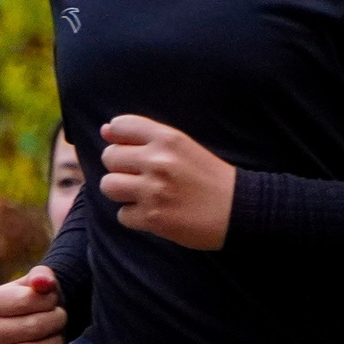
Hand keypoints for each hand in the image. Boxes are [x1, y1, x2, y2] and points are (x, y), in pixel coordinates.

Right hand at [0, 267, 66, 343]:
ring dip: (57, 342)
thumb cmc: (41, 298)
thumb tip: (43, 282)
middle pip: (33, 328)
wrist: (43, 319)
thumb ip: (42, 276)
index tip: (51, 299)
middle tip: (60, 316)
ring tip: (57, 334)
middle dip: (57, 319)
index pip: (27, 300)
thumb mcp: (41, 280)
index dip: (49, 299)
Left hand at [100, 116, 234, 249]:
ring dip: (121, 192)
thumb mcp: (183, 147)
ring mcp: (153, 190)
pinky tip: (153, 213)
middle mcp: (158, 161)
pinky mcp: (153, 218)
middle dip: (120, 167)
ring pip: (109, 185)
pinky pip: (122, 215)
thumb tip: (105, 130)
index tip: (130, 149)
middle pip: (109, 157)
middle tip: (140, 176)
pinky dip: (134, 217)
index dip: (119, 138)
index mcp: (168, 138)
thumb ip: (145, 137)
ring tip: (141, 195)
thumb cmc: (210, 176)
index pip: (120, 126)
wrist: (239, 209)